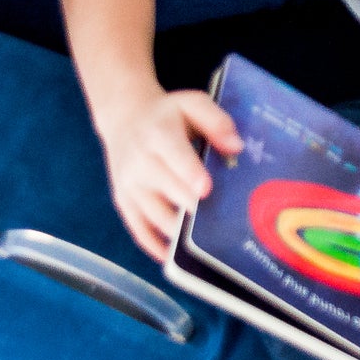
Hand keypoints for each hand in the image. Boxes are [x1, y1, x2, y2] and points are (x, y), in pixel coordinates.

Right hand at [99, 89, 242, 260]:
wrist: (124, 118)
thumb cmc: (167, 114)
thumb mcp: (191, 104)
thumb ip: (215, 120)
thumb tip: (236, 147)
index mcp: (159, 133)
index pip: (173, 155)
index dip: (189, 173)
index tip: (205, 190)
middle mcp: (140, 161)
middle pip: (167, 190)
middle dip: (192, 207)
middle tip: (217, 222)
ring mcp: (129, 185)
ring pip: (154, 215)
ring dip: (178, 231)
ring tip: (205, 243)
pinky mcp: (124, 202)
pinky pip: (138, 229)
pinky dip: (154, 245)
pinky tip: (175, 256)